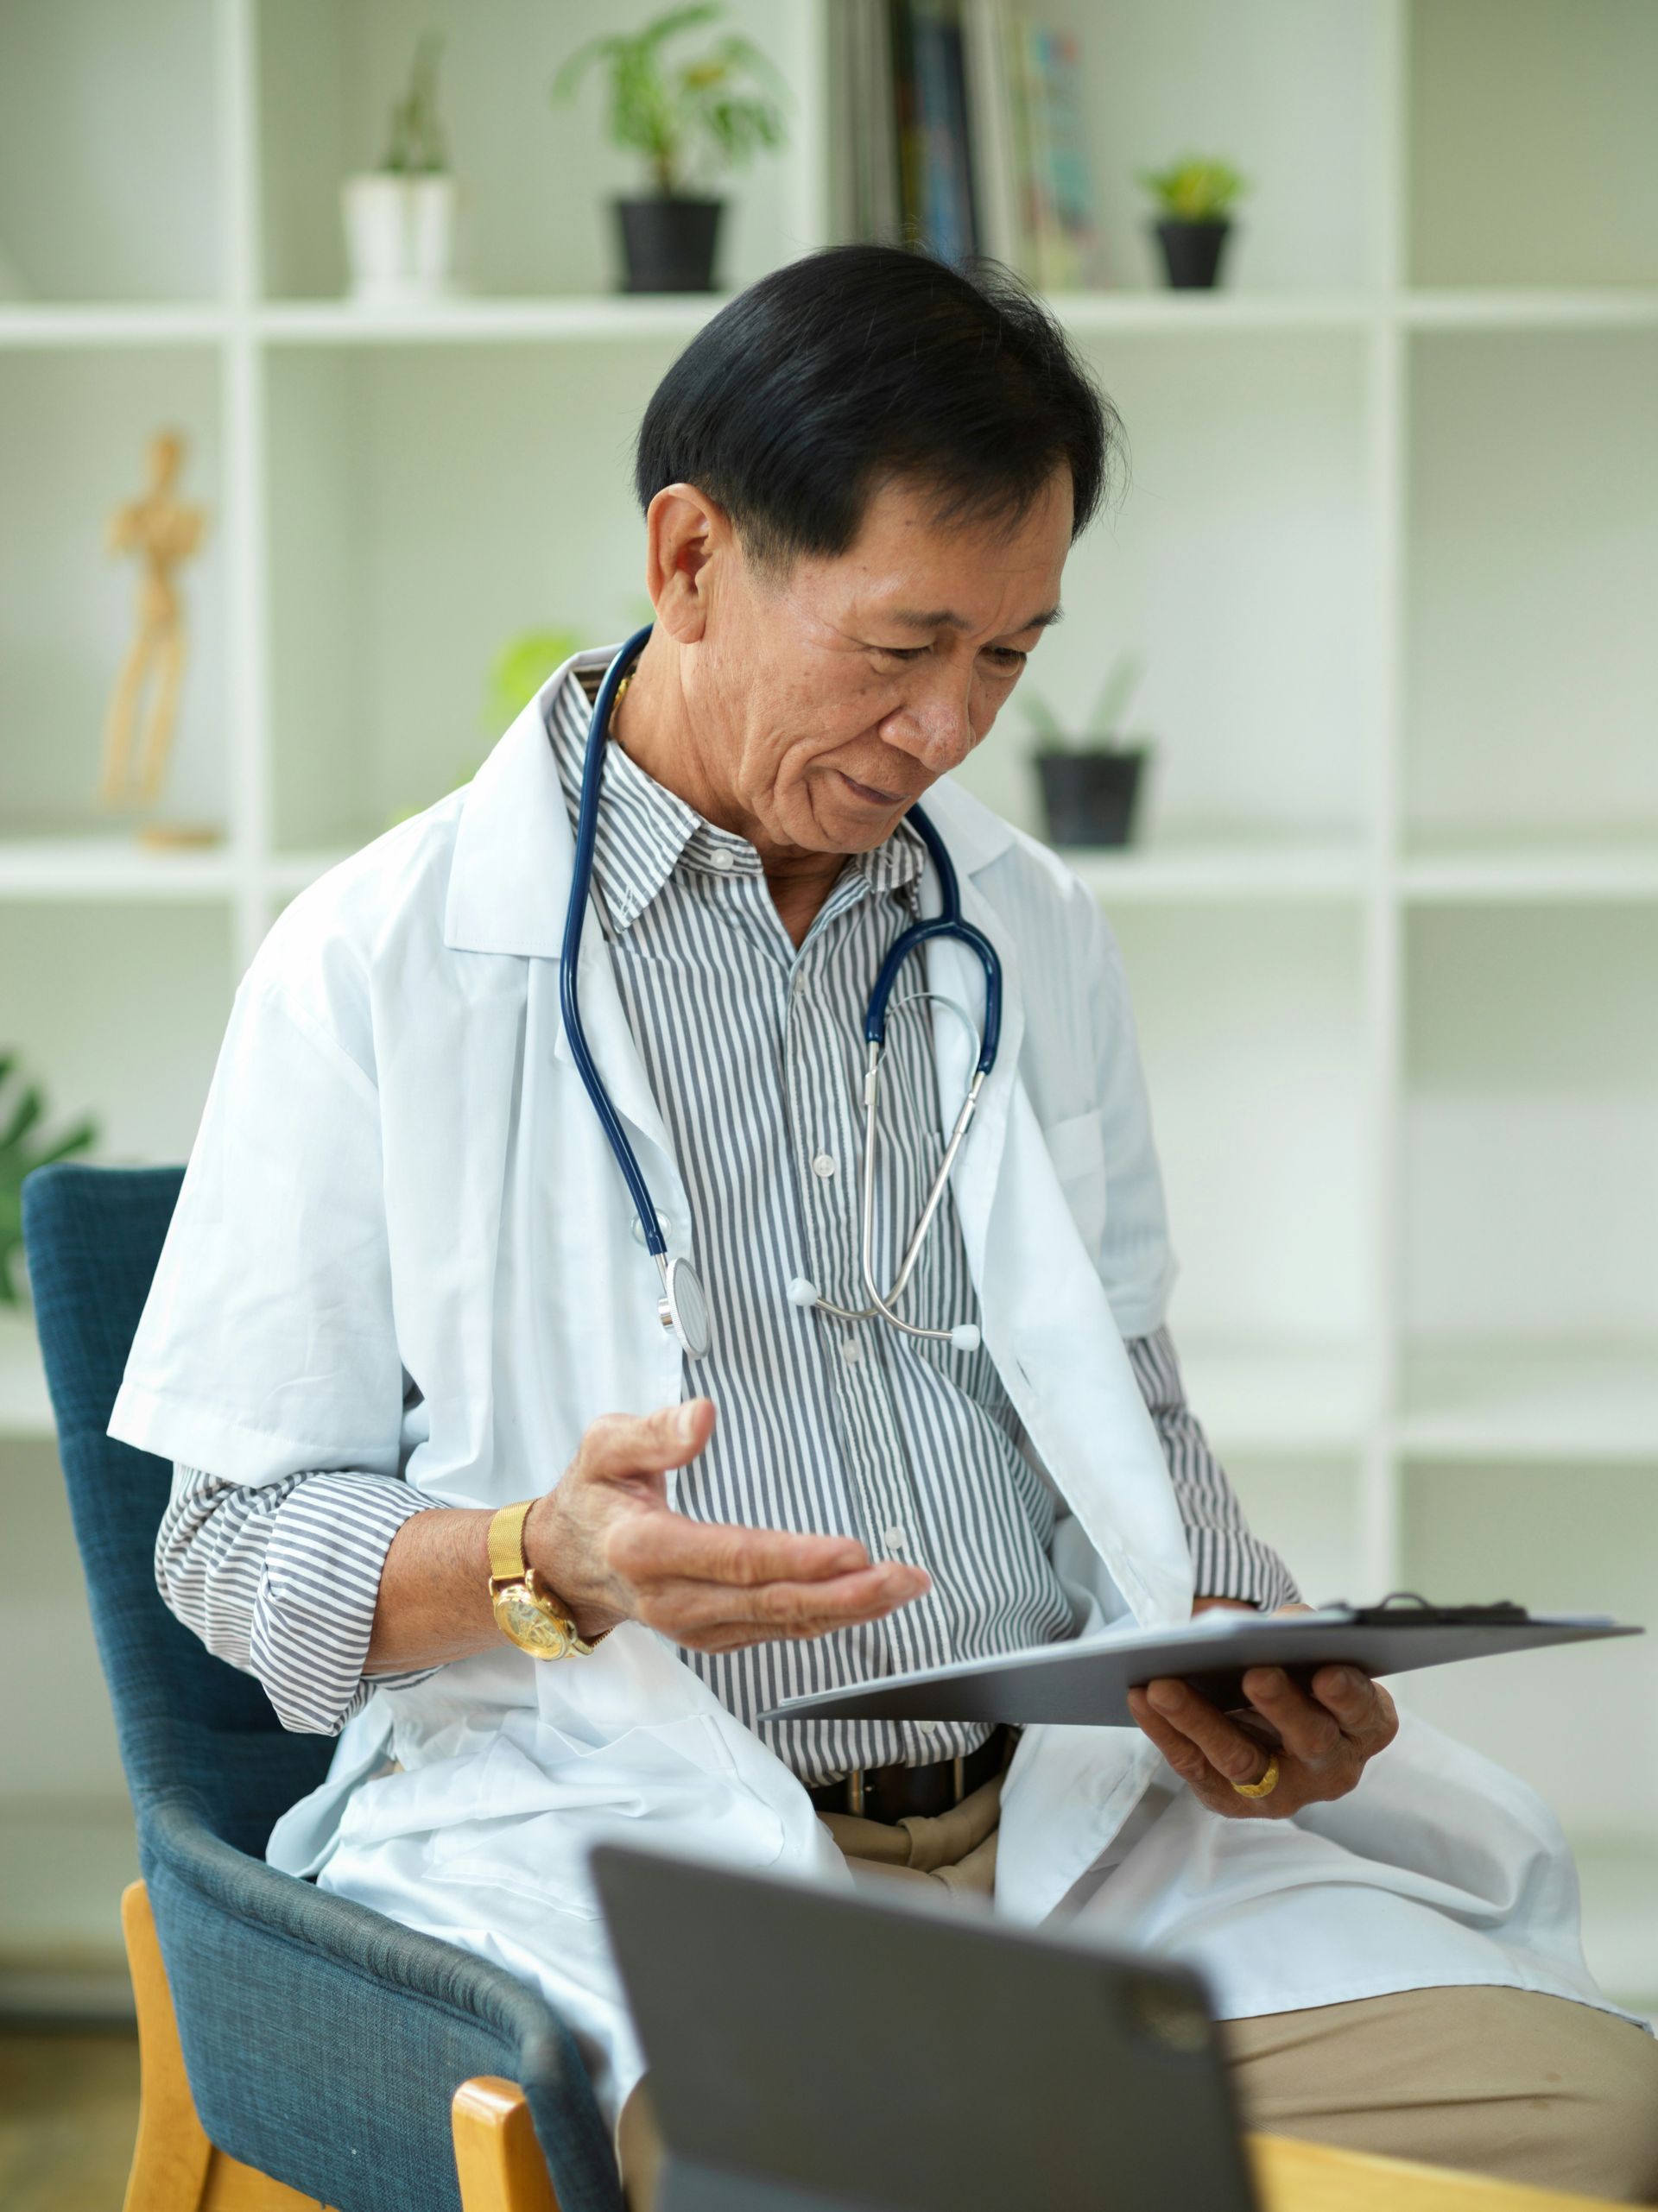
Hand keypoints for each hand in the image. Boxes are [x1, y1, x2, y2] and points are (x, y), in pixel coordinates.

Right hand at [526, 1399, 929, 1652]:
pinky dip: (827, 1618)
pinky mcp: (714, 1634)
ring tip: (906, 1586)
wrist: (563, 1564)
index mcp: (645, 1549)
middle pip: (770, 1602)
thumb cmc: (591, 1496)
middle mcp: (672, 1599)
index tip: (853, 1550)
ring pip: (782, 1623)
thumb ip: (652, 1431)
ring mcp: (694, 1625)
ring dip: (850, 1609)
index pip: (734, 1558)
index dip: (797, 1557)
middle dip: (846, 1593)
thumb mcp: (604, 1447)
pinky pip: (777, 1630)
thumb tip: (704, 1415)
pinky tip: (867, 1601)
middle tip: (905, 1576)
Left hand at [1126, 1599, 1398, 1818]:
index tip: (1326, 1670)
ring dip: (1200, 1720)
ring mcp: (1281, 1791)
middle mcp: (1331, 1767)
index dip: (1347, 1694)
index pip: (1364, 1712)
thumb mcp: (1312, 1652)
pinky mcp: (1232, 1800)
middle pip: (1310, 1740)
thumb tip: (1273, 1619)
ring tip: (1163, 1685)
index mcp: (1364, 1725)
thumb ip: (1299, 1633)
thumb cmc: (1300, 1674)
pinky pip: (1195, 1768)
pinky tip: (1140, 1696)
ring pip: (1242, 1761)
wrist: (1273, 1718)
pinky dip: (1165, 1731)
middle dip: (1283, 1706)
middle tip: (1255, 1673)